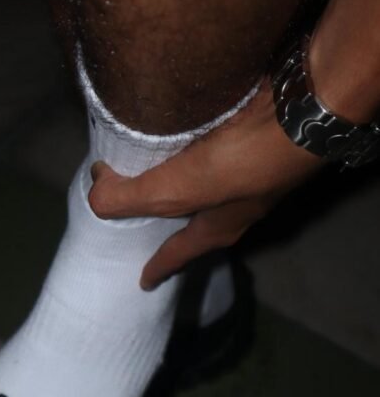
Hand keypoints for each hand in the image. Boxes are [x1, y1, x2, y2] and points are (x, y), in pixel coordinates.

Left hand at [88, 82, 324, 288]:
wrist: (302, 113)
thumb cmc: (243, 163)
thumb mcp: (176, 189)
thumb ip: (130, 198)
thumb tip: (95, 194)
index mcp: (219, 227)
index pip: (179, 254)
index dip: (158, 267)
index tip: (143, 283)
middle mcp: (236, 203)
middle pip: (194, 219)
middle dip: (168, 220)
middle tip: (142, 220)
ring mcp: (249, 168)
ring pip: (205, 181)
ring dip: (179, 178)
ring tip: (152, 170)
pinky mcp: (251, 133)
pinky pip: (213, 146)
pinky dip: (192, 143)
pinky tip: (178, 129)